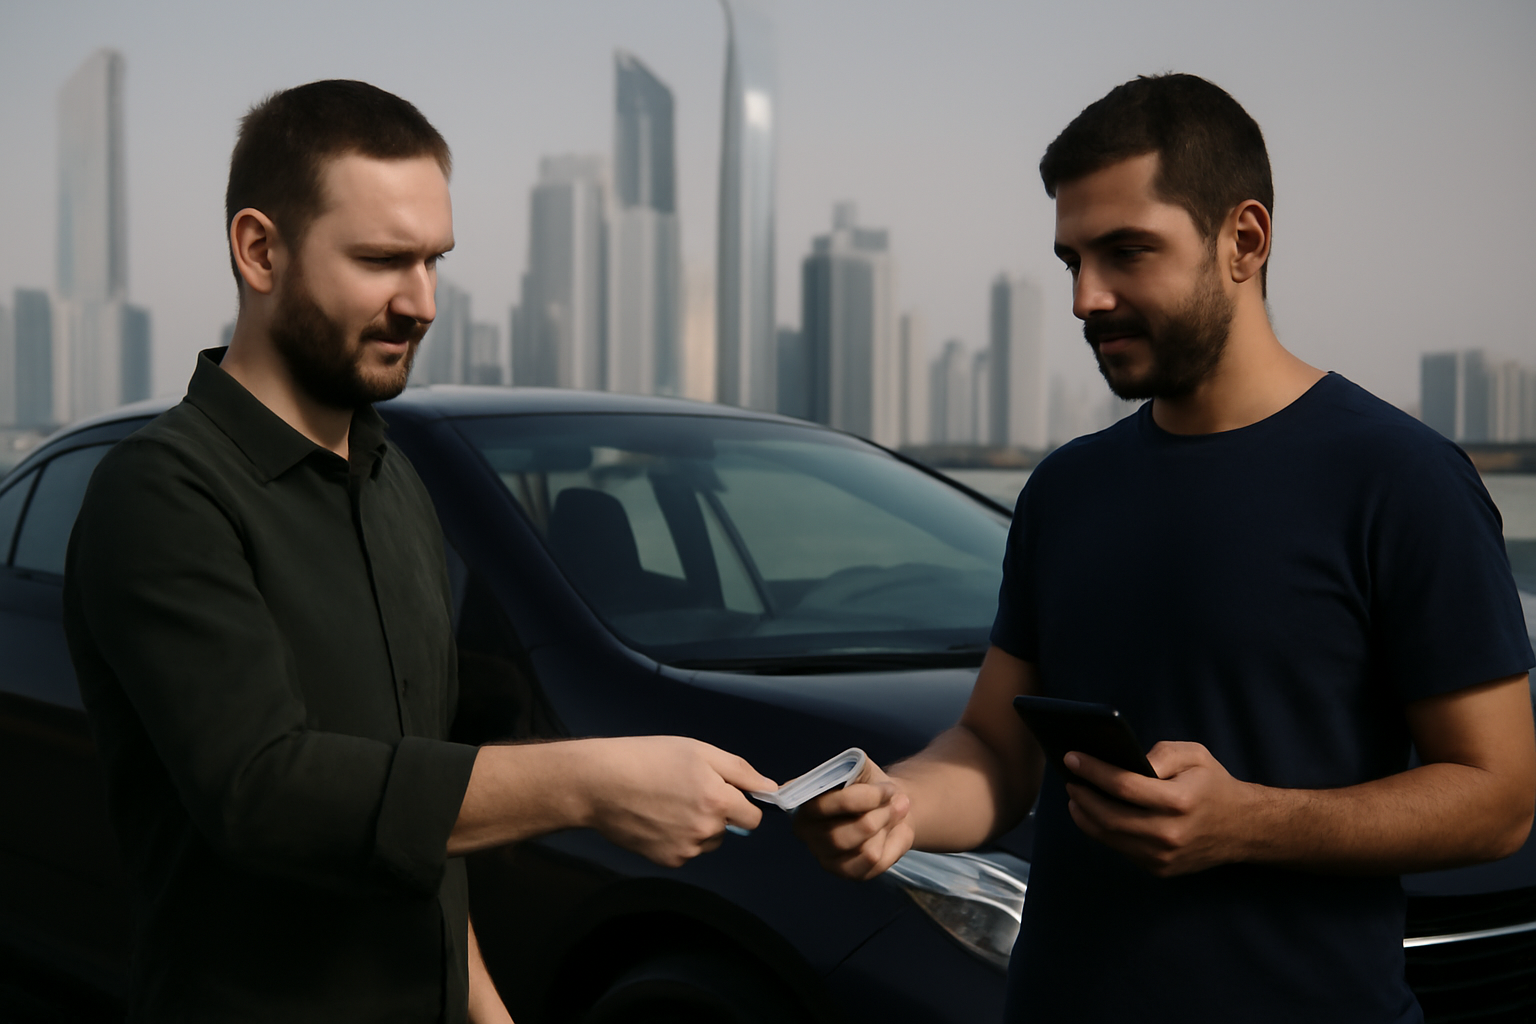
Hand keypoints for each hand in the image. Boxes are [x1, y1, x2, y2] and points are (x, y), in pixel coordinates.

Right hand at [579, 736, 776, 867]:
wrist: (600, 783)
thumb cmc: (648, 758)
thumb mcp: (698, 750)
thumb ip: (740, 771)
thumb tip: (770, 789)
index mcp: (718, 800)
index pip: (753, 817)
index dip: (742, 803)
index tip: (724, 792)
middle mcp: (706, 830)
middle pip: (728, 829)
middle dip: (717, 813)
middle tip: (687, 790)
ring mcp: (686, 849)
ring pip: (707, 842)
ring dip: (698, 827)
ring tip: (669, 803)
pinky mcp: (667, 860)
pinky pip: (686, 851)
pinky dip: (678, 839)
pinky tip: (657, 819)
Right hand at [792, 760, 914, 879]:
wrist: (889, 804)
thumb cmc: (868, 784)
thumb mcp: (860, 767)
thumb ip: (851, 768)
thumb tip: (847, 775)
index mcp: (801, 803)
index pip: (822, 807)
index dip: (858, 799)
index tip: (886, 790)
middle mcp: (806, 833)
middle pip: (840, 835)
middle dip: (877, 815)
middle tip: (897, 800)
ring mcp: (825, 856)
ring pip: (862, 851)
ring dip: (887, 827)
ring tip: (897, 811)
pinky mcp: (848, 872)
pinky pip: (875, 863)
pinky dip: (892, 844)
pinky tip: (894, 831)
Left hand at [1063, 741, 1259, 876]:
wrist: (1244, 828)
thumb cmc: (1214, 784)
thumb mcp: (1195, 755)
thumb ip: (1160, 753)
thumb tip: (1125, 762)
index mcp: (1178, 801)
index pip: (1123, 785)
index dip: (1093, 770)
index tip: (1071, 758)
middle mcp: (1169, 833)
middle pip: (1108, 816)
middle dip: (1082, 795)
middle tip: (1069, 778)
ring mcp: (1163, 856)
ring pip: (1109, 836)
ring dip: (1085, 815)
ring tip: (1076, 796)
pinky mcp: (1160, 869)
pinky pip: (1121, 848)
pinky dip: (1103, 830)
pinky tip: (1094, 814)